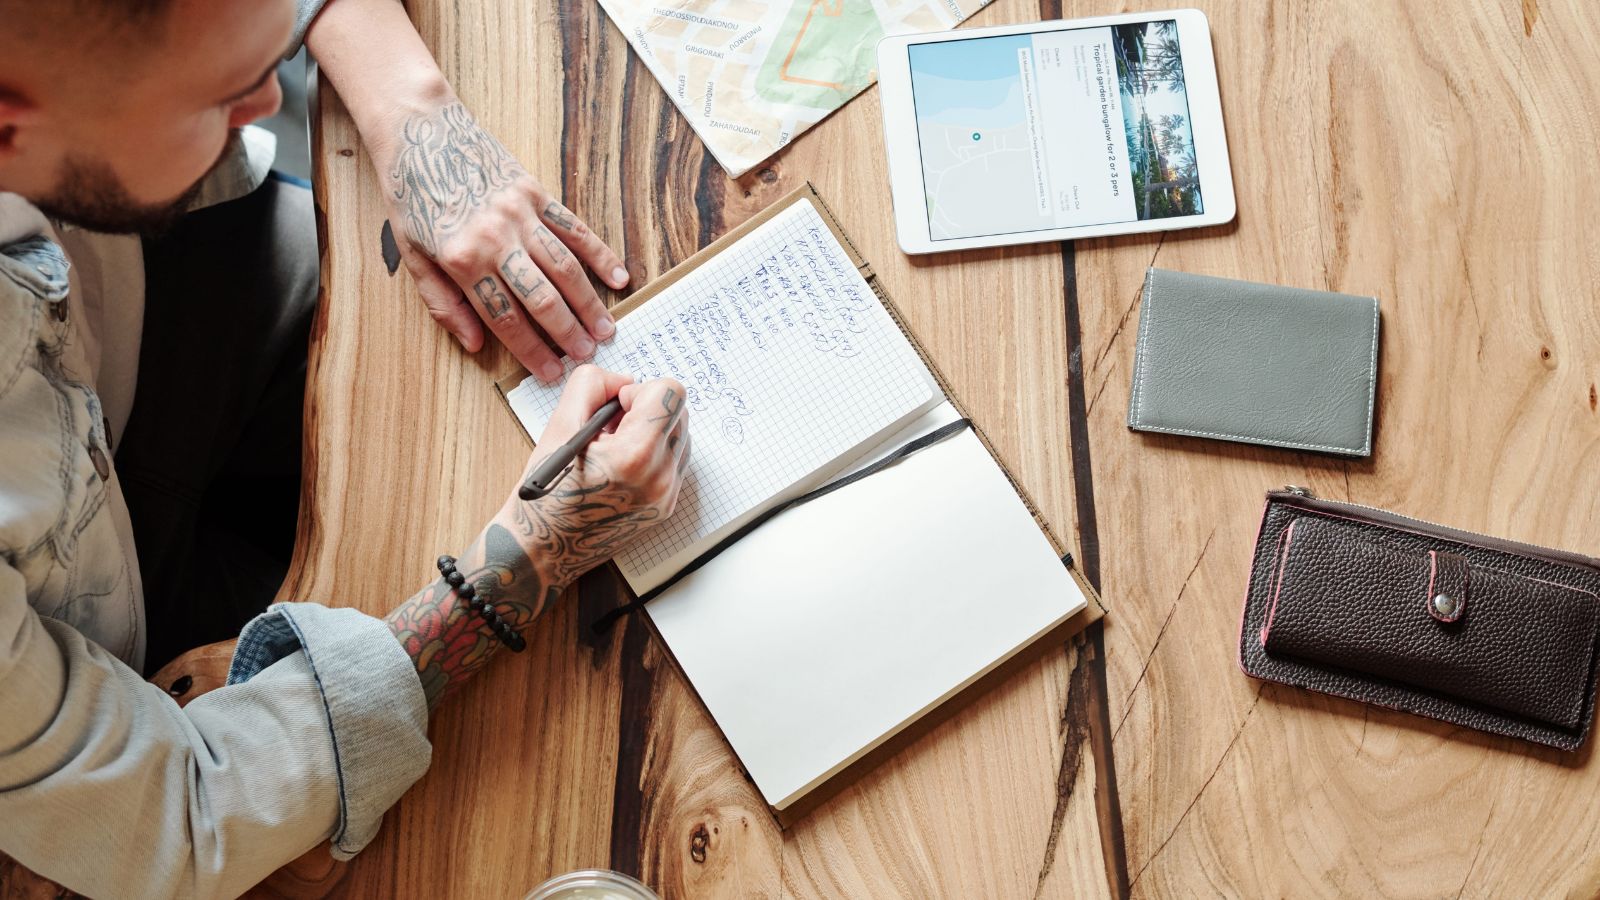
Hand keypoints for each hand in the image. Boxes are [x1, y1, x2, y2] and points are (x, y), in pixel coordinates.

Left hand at [381, 99, 630, 381]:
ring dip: (588, 303)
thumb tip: (475, 344)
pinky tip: (618, 277)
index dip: (531, 351)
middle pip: (542, 298)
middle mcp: (496, 239)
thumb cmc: (411, 193)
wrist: (418, 128)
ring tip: (605, 330)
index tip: (551, 374)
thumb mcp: (411, 254)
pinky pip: (574, 228)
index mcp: (462, 259)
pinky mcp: (535, 192)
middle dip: (567, 333)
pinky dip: (599, 254)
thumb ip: (442, 302)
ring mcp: (520, 214)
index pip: (505, 317)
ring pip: (565, 268)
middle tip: (587, 358)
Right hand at [386, 365, 687, 707]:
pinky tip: (620, 467)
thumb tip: (624, 380)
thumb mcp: (560, 425)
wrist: (542, 552)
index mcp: (635, 456)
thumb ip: (592, 384)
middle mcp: (660, 478)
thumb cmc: (545, 493)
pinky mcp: (666, 508)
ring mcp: (667, 496)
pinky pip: (674, 462)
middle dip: (646, 410)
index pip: (672, 393)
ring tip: (613, 450)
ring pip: (681, 436)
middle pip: (680, 412)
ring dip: (652, 431)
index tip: (617, 404)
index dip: (641, 389)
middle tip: (610, 428)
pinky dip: (653, 454)